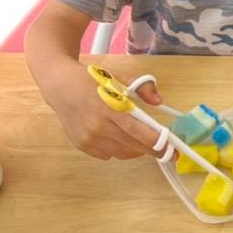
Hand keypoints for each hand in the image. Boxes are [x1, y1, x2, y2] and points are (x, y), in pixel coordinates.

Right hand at [47, 63, 165, 159]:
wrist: (60, 86)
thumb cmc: (93, 81)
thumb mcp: (120, 77)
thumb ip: (143, 87)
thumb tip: (159, 102)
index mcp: (110, 108)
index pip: (139, 132)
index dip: (158, 143)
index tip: (172, 149)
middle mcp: (99, 127)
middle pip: (133, 146)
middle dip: (152, 150)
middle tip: (165, 150)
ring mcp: (89, 138)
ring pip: (122, 153)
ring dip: (135, 150)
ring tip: (140, 141)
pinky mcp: (81, 145)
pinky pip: (107, 155)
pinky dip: (117, 149)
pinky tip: (117, 137)